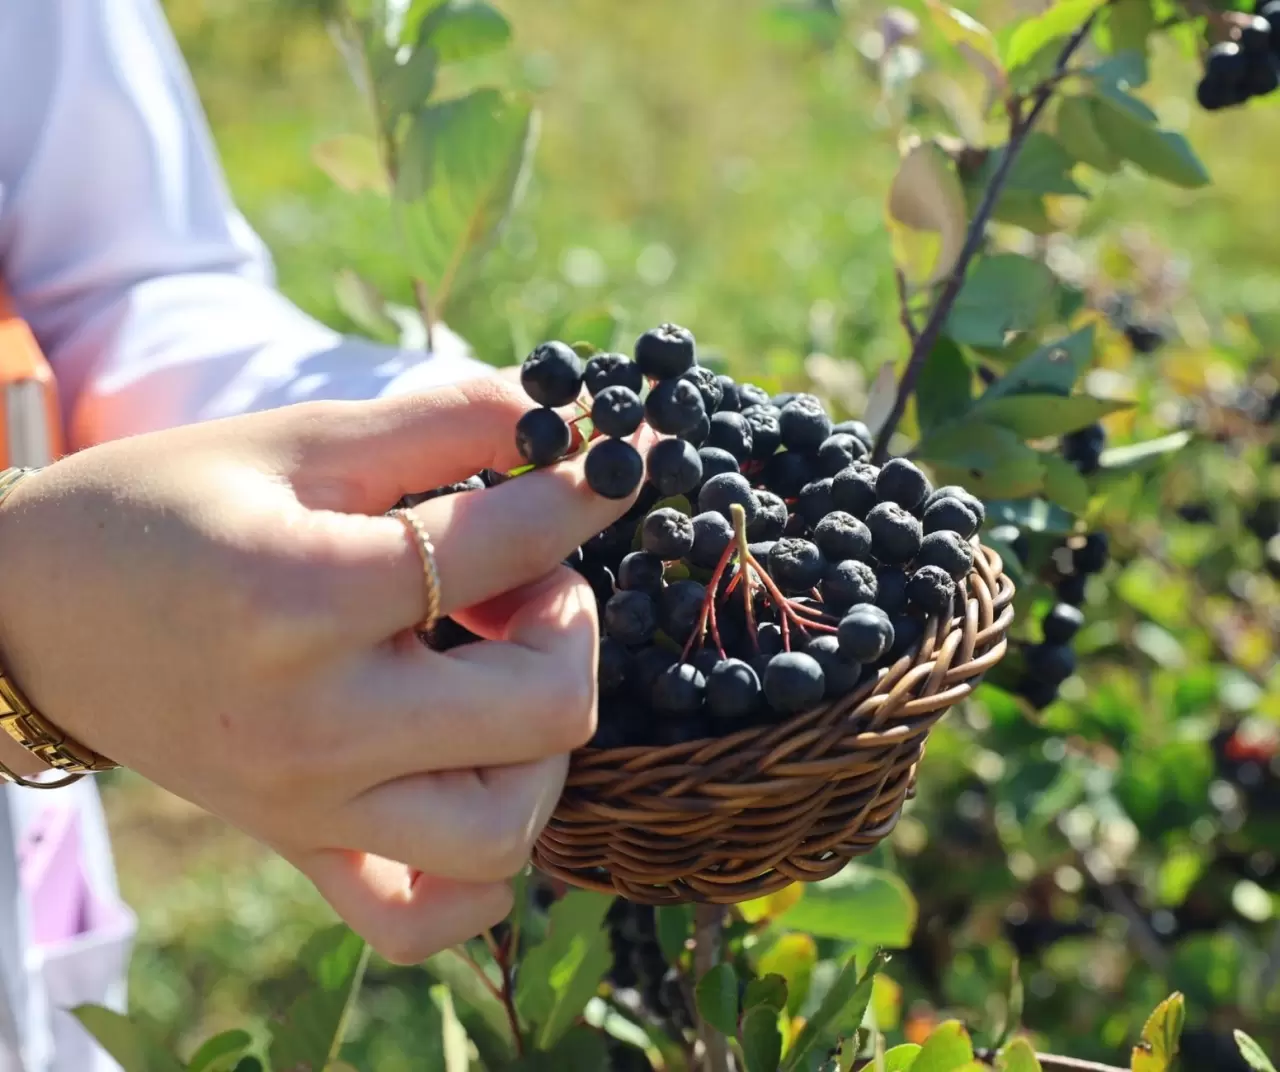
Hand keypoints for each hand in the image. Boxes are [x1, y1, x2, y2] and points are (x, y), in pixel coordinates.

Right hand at [0, 377, 638, 962]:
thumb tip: (553, 417)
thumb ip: (433, 422)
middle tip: (525, 579)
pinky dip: (481, 871)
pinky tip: (478, 782)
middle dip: (570, 623)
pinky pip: (424, 918)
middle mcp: (316, 725)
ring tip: (496, 670)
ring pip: (508, 828)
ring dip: (542, 740)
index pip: (505, 549)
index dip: (582, 493)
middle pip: (545, 708)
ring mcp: (311, 806)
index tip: (618, 463)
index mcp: (304, 597)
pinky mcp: (301, 847)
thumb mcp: (293, 441)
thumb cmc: (159, 508)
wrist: (33, 611)